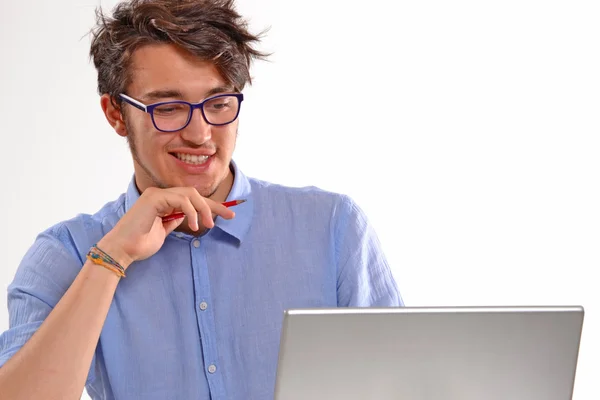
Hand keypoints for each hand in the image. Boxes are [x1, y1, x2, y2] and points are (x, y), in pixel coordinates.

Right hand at [97, 187, 234, 266]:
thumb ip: (174, 221)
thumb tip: (188, 217)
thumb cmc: (140, 244)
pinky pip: (181, 200)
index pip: (191, 199)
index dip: (211, 206)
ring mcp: (156, 194)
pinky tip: (194, 226)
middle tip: (229, 216)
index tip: (229, 214)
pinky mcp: (154, 198)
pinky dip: (192, 212)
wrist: (122, 250)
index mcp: (163, 201)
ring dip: (204, 209)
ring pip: (190, 194)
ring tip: (208, 226)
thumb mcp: (164, 231)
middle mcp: (160, 194)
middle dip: (214, 205)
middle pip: (194, 193)